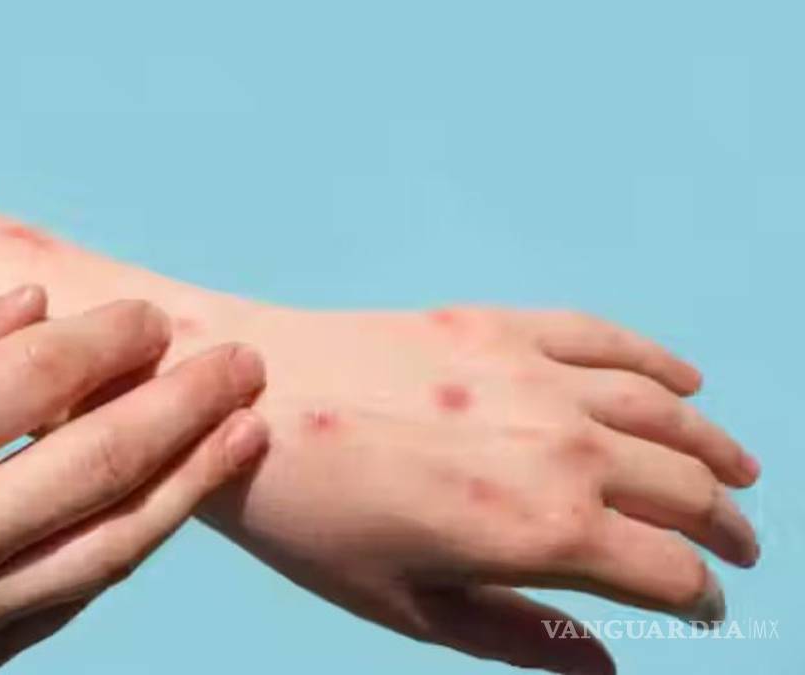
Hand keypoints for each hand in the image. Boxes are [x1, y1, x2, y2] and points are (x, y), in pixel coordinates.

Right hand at [0, 286, 269, 674]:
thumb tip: (33, 303)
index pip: (33, 377)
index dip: (108, 338)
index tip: (151, 317)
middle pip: (100, 456)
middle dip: (186, 401)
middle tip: (243, 362)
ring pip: (118, 536)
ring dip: (196, 476)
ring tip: (251, 428)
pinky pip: (87, 586)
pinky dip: (144, 533)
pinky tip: (182, 494)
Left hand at [205, 304, 758, 673]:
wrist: (247, 404)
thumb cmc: (312, 519)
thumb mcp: (410, 608)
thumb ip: (522, 637)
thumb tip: (610, 671)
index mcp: (544, 530)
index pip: (669, 571)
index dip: (700, 598)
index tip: (704, 608)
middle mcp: (562, 447)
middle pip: (684, 489)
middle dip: (723, 527)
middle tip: (740, 546)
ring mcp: (534, 377)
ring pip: (663, 413)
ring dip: (714, 447)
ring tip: (742, 473)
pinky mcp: (499, 327)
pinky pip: (606, 339)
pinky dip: (657, 362)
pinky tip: (684, 382)